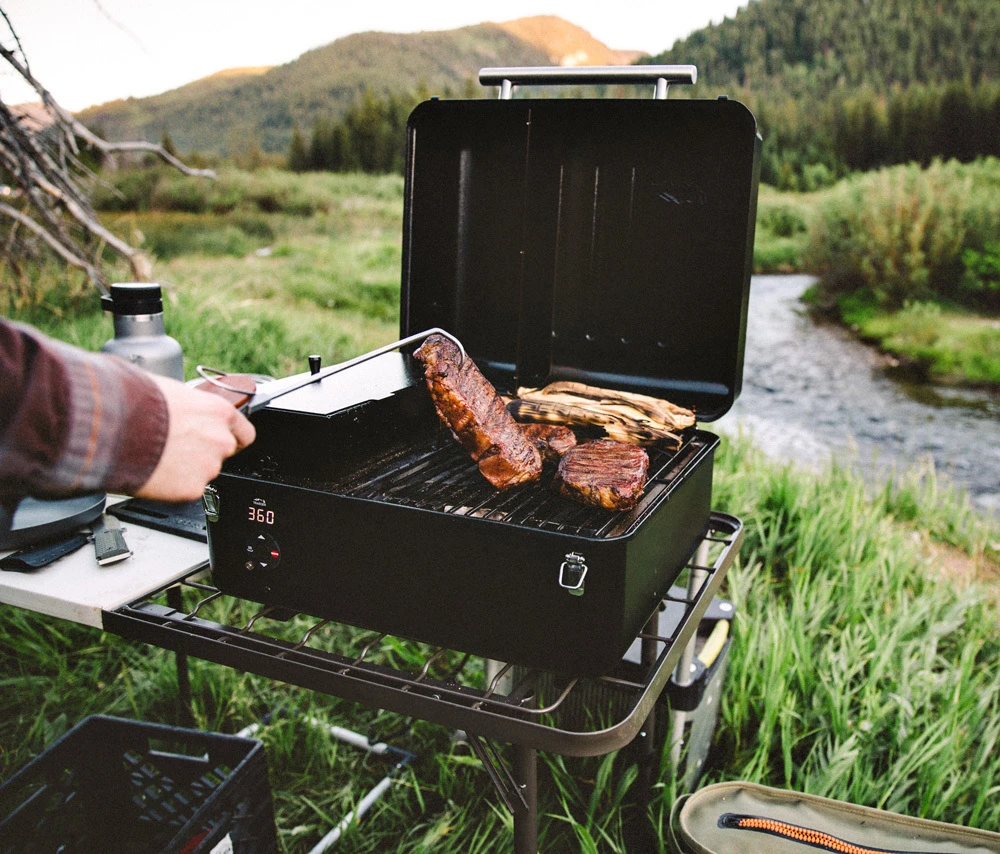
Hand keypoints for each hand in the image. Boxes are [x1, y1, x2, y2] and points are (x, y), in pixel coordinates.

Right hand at [136, 375, 255, 501]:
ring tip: (159, 457)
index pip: (245, 433)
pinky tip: (155, 472)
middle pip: (222, 453)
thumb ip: (189, 405)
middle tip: (177, 449)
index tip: (223, 441)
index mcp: (219, 412)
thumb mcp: (170, 390)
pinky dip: (172, 486)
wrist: (113, 428)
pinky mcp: (193, 489)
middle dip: (203, 453)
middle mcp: (221, 440)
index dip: (232, 438)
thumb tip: (181, 406)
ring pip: (203, 472)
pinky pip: (186, 489)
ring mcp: (209, 466)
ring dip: (186, 469)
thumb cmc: (136, 403)